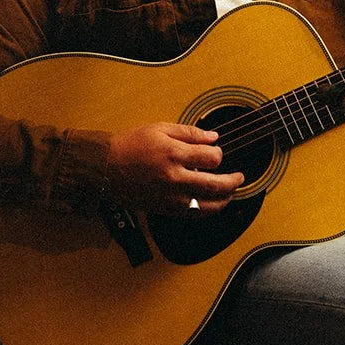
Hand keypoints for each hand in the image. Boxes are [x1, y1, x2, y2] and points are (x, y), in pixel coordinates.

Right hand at [104, 122, 242, 214]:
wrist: (104, 167)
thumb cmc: (130, 145)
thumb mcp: (159, 129)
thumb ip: (189, 133)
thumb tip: (213, 138)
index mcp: (173, 154)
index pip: (211, 158)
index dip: (218, 154)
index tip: (215, 153)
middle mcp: (174, 178)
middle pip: (216, 185)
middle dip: (233, 181)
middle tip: (240, 177)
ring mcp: (169, 197)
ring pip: (207, 205)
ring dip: (225, 200)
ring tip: (231, 193)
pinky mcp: (164, 209)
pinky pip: (192, 215)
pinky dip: (207, 211)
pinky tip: (212, 205)